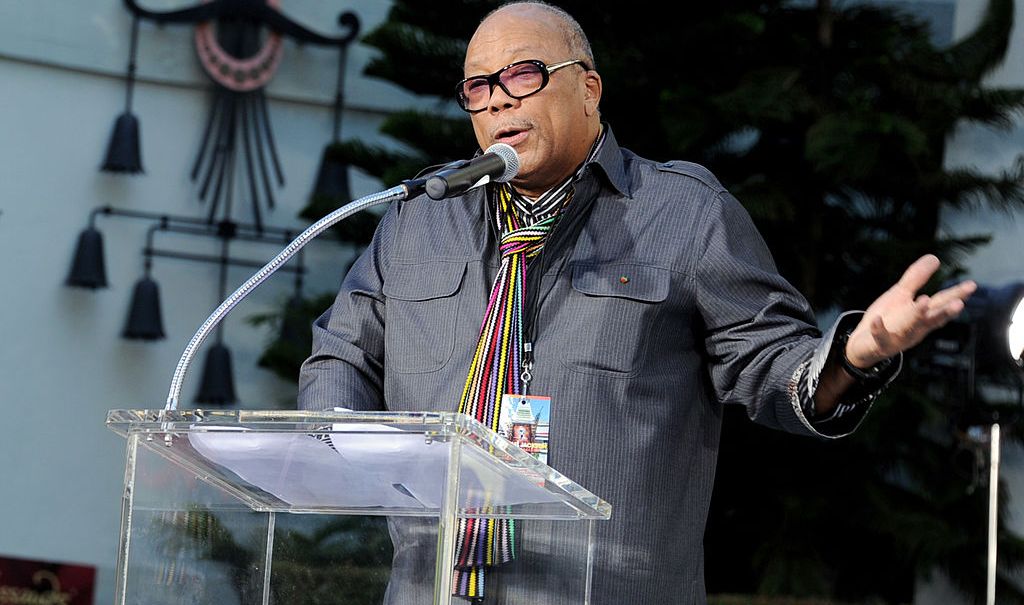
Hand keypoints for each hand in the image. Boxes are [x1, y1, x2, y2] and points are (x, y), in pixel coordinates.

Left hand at [844, 254, 976, 367]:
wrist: (864, 344)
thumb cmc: (888, 318)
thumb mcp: (901, 295)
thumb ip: (916, 278)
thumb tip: (935, 257)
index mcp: (922, 314)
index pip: (941, 303)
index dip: (956, 295)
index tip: (972, 285)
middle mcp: (915, 327)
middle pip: (932, 318)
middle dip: (945, 312)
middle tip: (959, 304)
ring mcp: (898, 336)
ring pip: (910, 327)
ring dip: (917, 316)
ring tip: (922, 301)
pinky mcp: (880, 343)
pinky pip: (880, 336)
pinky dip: (878, 329)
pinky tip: (876, 320)